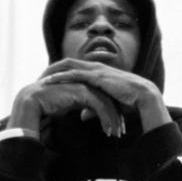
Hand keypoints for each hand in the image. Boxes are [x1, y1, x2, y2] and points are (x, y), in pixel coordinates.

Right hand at [8, 73, 123, 136]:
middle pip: (109, 100)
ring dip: (113, 120)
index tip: (117, 129)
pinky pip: (99, 106)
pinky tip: (107, 130)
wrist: (34, 102)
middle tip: (120, 133)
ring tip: (115, 134)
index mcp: (86, 86)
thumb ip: (82, 108)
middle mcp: (87, 84)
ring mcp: (85, 86)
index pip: (105, 99)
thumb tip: (88, 115)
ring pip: (107, 103)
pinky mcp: (82, 91)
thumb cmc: (50, 105)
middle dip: (116, 117)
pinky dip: (105, 118)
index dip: (112, 114)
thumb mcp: (71, 107)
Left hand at [42, 59, 171, 132]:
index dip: (61, 73)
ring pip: (68, 67)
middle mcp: (95, 67)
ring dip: (53, 72)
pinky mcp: (96, 76)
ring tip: (40, 79)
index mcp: (97, 72)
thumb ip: (93, 107)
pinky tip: (49, 82)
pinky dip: (60, 77)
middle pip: (67, 64)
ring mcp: (95, 70)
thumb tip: (83, 116)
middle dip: (52, 69)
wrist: (142, 96)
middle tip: (39, 77)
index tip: (48, 80)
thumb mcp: (107, 104)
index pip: (75, 68)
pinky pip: (74, 74)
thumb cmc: (129, 100)